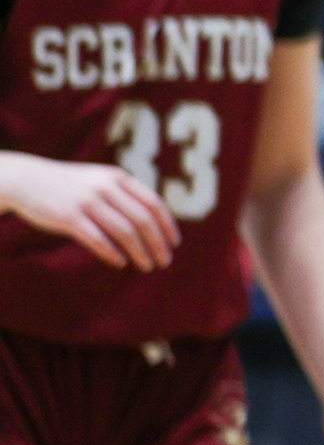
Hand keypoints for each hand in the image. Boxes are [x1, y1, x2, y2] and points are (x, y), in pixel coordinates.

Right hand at [0, 153, 177, 270]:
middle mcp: (106, 188)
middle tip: (165, 262)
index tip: (174, 244)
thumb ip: (125, 195)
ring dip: (139, 252)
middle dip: (157, 243)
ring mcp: (87, 201)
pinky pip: (97, 239)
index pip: (153, 203)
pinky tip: (120, 262)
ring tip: (147, 265)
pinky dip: (112, 253)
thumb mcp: (101, 180)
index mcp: (118, 178)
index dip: (167, 226)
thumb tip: (153, 222)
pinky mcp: (68, 216)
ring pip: (123, 231)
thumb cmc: (72, 185)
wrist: (29, 179)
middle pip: (142, 220)